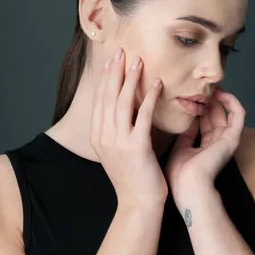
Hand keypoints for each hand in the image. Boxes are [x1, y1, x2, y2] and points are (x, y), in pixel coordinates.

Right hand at [90, 48, 166, 206]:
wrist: (138, 203)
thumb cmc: (132, 177)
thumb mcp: (116, 150)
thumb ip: (115, 129)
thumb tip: (120, 108)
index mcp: (97, 136)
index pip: (100, 99)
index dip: (106, 77)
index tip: (113, 59)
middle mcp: (104, 136)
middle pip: (108, 96)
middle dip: (115, 71)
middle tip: (122, 50)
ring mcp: (118, 142)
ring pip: (122, 102)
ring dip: (131, 79)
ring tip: (139, 61)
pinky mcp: (136, 147)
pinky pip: (143, 116)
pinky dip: (150, 98)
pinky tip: (157, 84)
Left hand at [164, 85, 245, 207]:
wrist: (188, 187)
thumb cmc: (180, 175)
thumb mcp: (179, 148)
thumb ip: (184, 134)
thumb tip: (184, 118)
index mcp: (205, 146)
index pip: (202, 120)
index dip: (196, 106)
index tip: (185, 92)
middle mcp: (218, 142)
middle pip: (214, 113)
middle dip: (206, 98)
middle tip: (196, 82)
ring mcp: (227, 139)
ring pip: (227, 110)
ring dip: (219, 96)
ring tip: (209, 84)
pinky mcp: (233, 137)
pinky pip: (238, 114)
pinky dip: (232, 100)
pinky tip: (220, 92)